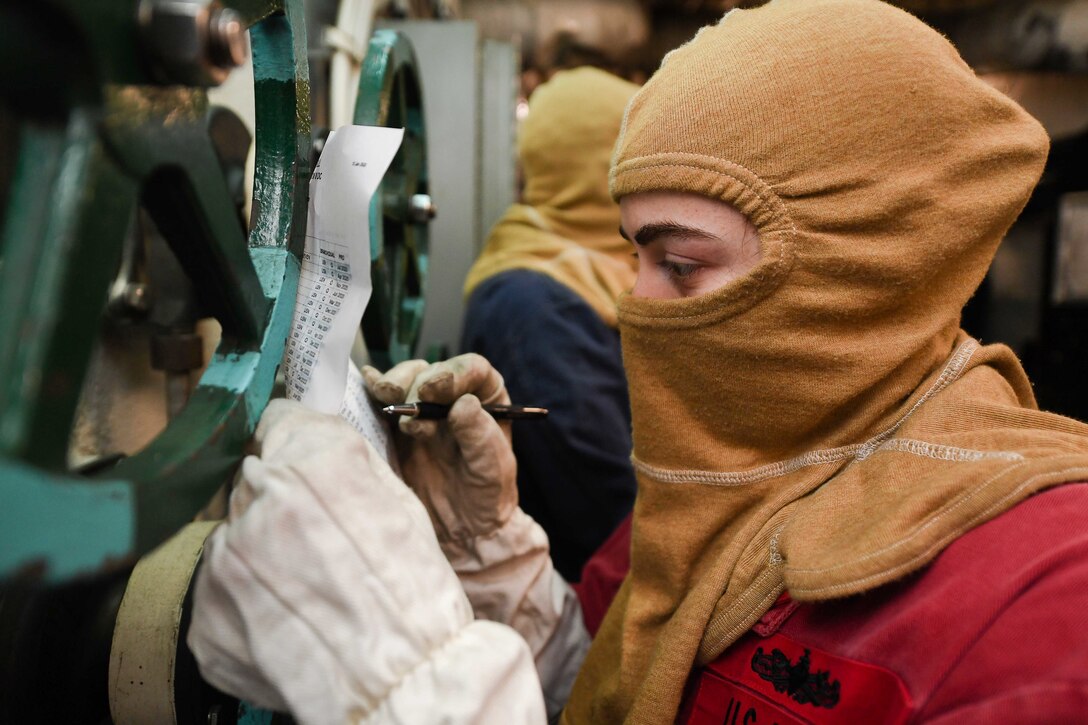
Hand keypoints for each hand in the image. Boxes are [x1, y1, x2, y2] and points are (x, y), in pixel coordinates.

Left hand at [187, 400, 541, 724]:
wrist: (401, 680)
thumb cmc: (411, 593)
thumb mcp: (396, 500)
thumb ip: (339, 458)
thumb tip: (303, 436)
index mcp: (312, 462)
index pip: (275, 420)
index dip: (292, 444)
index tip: (297, 462)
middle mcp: (260, 500)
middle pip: (251, 480)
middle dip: (277, 503)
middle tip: (315, 543)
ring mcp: (226, 562)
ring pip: (232, 536)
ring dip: (259, 554)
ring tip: (305, 590)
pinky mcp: (208, 614)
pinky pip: (218, 591)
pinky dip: (245, 602)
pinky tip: (286, 620)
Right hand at [363, 354, 517, 543]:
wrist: (460, 529)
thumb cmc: (487, 496)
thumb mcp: (492, 469)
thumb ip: (480, 436)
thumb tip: (463, 403)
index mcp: (486, 399)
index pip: (472, 369)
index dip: (453, 373)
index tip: (434, 390)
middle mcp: (453, 397)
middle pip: (432, 371)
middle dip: (416, 382)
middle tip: (405, 403)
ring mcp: (422, 409)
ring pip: (406, 380)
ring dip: (394, 385)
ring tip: (388, 401)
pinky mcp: (395, 426)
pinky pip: (384, 400)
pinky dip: (373, 390)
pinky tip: (368, 383)